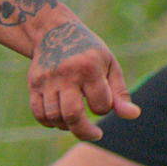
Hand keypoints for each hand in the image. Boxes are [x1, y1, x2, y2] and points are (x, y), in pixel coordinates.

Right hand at [28, 15, 139, 142]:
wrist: (55, 31)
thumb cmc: (88, 52)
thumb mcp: (109, 65)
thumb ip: (120, 93)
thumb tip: (133, 115)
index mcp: (89, 68)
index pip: (100, 105)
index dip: (104, 108)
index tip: (103, 102)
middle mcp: (66, 73)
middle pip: (72, 115)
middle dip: (85, 132)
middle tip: (95, 134)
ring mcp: (47, 79)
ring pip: (54, 117)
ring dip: (67, 126)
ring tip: (76, 121)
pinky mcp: (33, 83)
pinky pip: (38, 113)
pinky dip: (49, 122)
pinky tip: (60, 119)